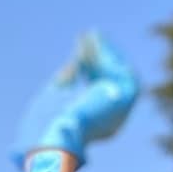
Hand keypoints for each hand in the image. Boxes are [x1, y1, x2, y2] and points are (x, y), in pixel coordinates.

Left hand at [11, 31, 139, 171]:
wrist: (51, 136)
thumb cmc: (46, 124)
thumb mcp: (55, 95)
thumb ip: (67, 78)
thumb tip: (75, 61)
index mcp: (91, 126)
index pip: (95, 91)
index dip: (88, 67)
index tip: (78, 49)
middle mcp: (109, 122)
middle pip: (108, 81)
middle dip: (98, 56)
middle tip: (88, 35)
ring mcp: (120, 112)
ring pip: (117, 74)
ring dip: (105, 52)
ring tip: (92, 35)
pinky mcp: (126, 100)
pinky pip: (123, 70)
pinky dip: (110, 55)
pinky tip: (98, 42)